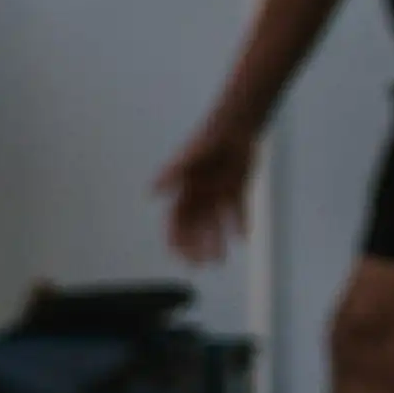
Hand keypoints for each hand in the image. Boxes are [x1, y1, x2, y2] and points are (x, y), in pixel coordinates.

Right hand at [158, 130, 254, 262]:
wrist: (234, 126)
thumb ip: (172, 174)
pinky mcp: (237, 189)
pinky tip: (243, 239)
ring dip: (216, 241)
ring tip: (219, 261)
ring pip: (216, 224)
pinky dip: (240, 224)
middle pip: (195, 227)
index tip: (177, 255)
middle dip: (195, 247)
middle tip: (199, 266)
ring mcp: (219, 193)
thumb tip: (150, 192)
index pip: (176, 220)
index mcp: (185, 189)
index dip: (176, 237)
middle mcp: (200, 194)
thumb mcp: (189, 157)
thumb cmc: (207, 140)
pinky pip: (238, 211)